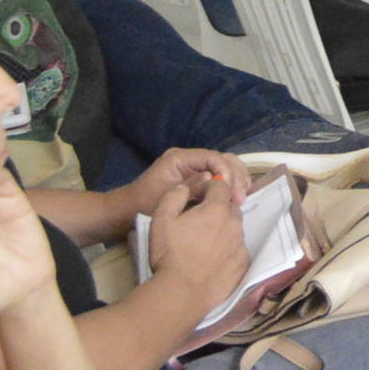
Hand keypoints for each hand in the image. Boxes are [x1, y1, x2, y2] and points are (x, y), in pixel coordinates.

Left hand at [120, 149, 244, 223]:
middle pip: (222, 158)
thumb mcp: (167, 198)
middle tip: (241, 197)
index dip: (227, 172)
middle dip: (235, 175)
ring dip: (236, 179)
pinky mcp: (196, 177)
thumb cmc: (143, 205)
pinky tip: (235, 196)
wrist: (126, 212)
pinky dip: (230, 184)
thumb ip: (192, 187)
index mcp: (180, 158)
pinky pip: (219, 175)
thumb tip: (216, 181)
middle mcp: (189, 158)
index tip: (234, 193)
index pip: (213, 157)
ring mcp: (193, 166)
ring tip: (242, 197)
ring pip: (224, 165)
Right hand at [145, 170, 249, 314]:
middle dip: (218, 206)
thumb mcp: (161, 220)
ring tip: (205, 240)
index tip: (197, 196)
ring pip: (236, 227)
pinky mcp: (243, 263)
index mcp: (217, 209)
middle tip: (200, 219)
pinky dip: (228, 248)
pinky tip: (214, 257)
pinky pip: (238, 248)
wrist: (182, 291)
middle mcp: (234, 223)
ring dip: (224, 227)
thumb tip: (185, 186)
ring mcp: (241, 244)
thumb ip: (173, 196)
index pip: (221, 186)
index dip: (209, 186)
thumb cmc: (170, 254)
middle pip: (231, 206)